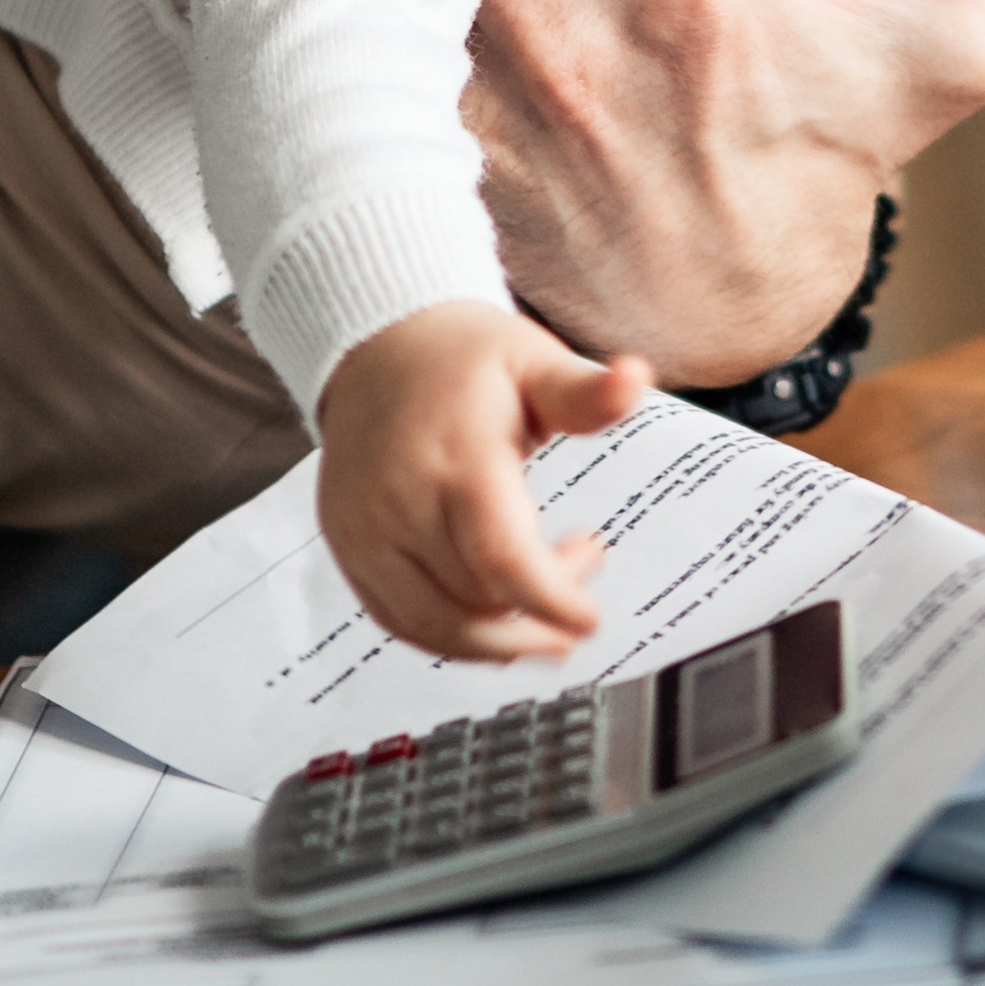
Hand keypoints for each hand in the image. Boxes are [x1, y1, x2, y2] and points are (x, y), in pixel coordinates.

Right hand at [318, 302, 651, 658]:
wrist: (377, 348)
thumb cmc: (464, 360)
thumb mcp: (532, 360)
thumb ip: (584, 391)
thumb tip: (635, 378)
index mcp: (457, 457)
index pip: (503, 558)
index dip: (551, 602)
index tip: (590, 621)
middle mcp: (402, 502)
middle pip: (480, 598)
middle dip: (543, 605)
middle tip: (583, 559)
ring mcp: (367, 532)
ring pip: (438, 626)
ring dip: (502, 637)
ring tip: (544, 605)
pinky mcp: (349, 551)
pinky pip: (399, 622)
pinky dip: (452, 637)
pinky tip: (493, 621)